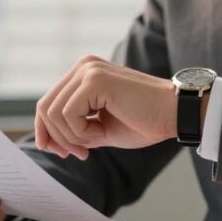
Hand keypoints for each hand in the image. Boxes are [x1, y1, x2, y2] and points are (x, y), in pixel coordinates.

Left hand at [35, 55, 178, 159]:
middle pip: (45, 107)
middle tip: (80, 154)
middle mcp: (84, 66)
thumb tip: (46, 140)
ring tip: (94, 144)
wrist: (176, 115)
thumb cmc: (144, 122)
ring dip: (71, 137)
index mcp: (84, 74)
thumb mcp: (100, 128)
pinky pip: (68, 115)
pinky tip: (100, 134)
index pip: (48, 103)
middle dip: (57, 138)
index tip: (64, 152)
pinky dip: (80, 133)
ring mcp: (88, 70)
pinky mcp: (95, 79)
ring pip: (53, 113)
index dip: (48, 131)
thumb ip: (74, 129)